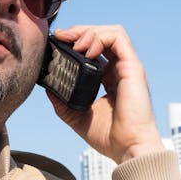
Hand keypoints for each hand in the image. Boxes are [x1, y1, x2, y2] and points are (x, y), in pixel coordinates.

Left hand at [46, 25, 164, 163]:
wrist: (127, 148)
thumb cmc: (110, 137)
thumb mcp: (77, 117)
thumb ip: (63, 102)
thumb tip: (47, 88)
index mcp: (108, 79)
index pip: (94, 50)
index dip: (76, 41)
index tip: (58, 43)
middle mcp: (119, 70)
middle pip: (101, 37)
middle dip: (79, 31)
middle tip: (60, 36)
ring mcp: (127, 67)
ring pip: (110, 32)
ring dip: (88, 31)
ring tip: (72, 42)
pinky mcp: (133, 67)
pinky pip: (118, 38)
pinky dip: (99, 38)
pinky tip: (85, 49)